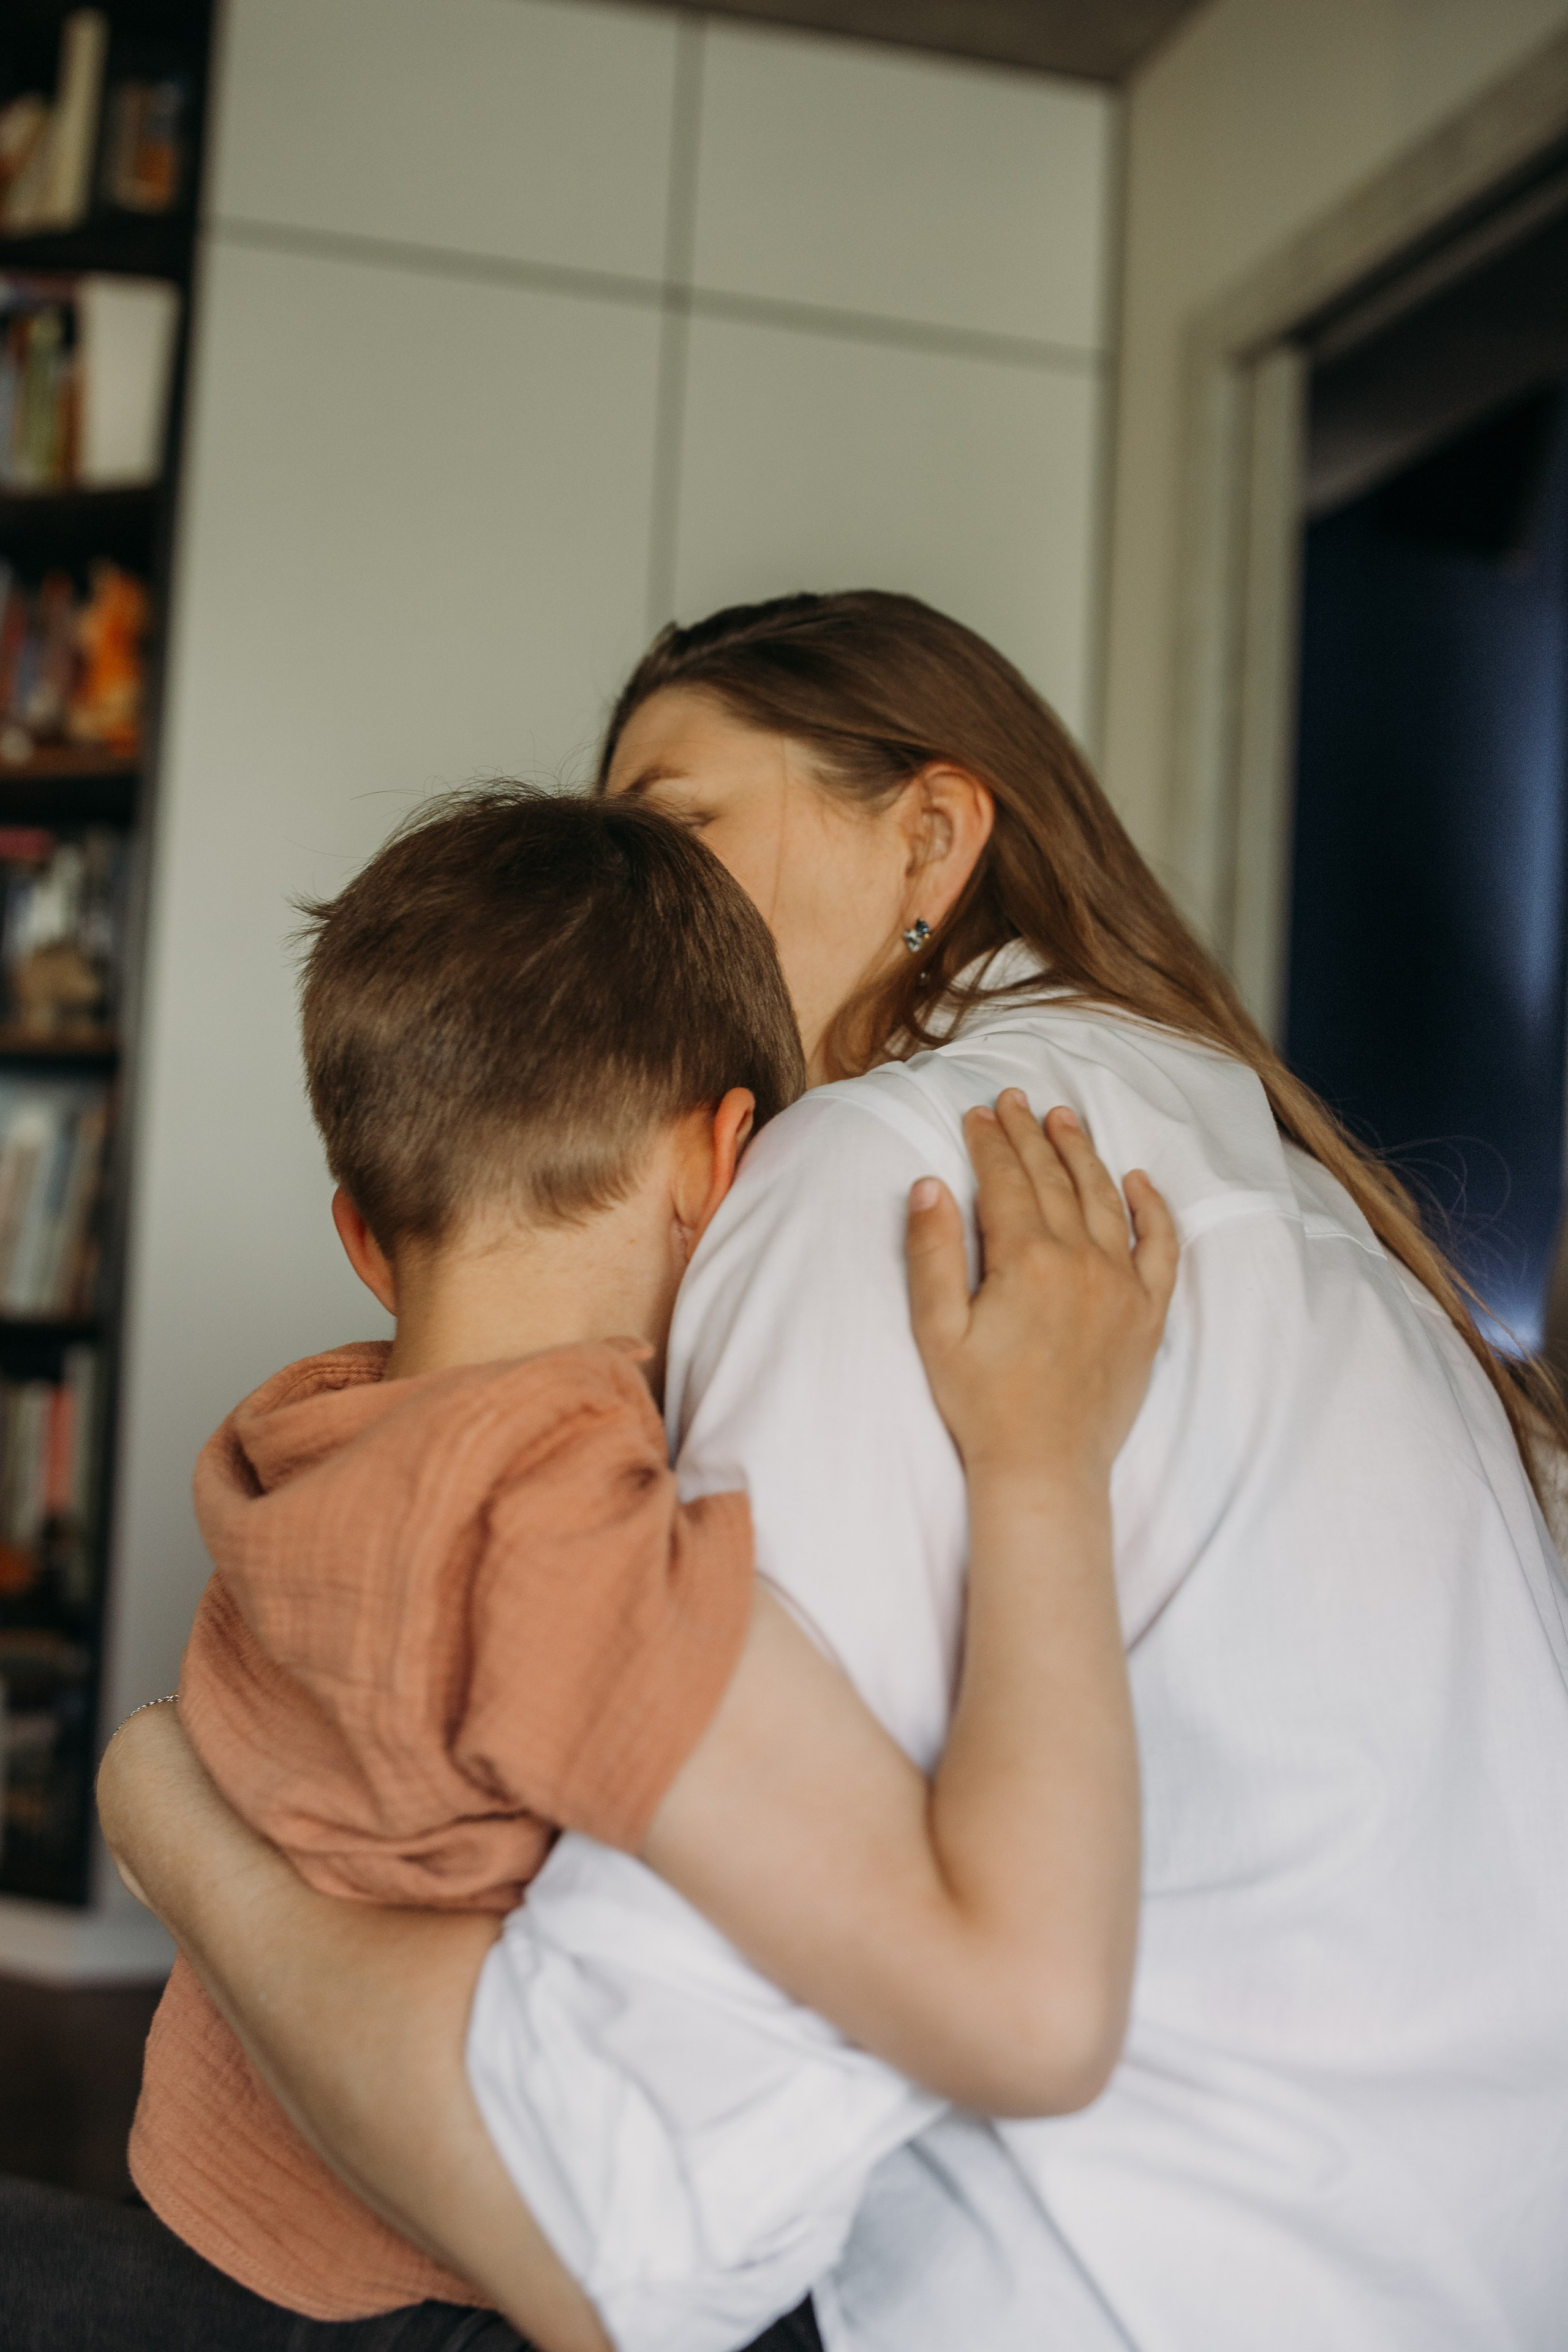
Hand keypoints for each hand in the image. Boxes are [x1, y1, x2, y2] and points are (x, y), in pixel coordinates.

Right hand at [906, 1089, 1177, 1484]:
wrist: (1045, 1467)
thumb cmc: (983, 1404)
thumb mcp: (936, 1329)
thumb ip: (932, 1252)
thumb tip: (930, 1184)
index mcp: (1026, 1260)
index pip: (1006, 1181)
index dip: (989, 1142)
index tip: (977, 1112)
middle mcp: (1081, 1261)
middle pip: (1054, 1179)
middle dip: (1030, 1135)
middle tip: (1015, 1100)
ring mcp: (1122, 1285)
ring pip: (1104, 1198)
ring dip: (1082, 1154)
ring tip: (1064, 1120)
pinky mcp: (1148, 1313)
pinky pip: (1161, 1247)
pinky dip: (1153, 1208)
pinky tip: (1139, 1180)